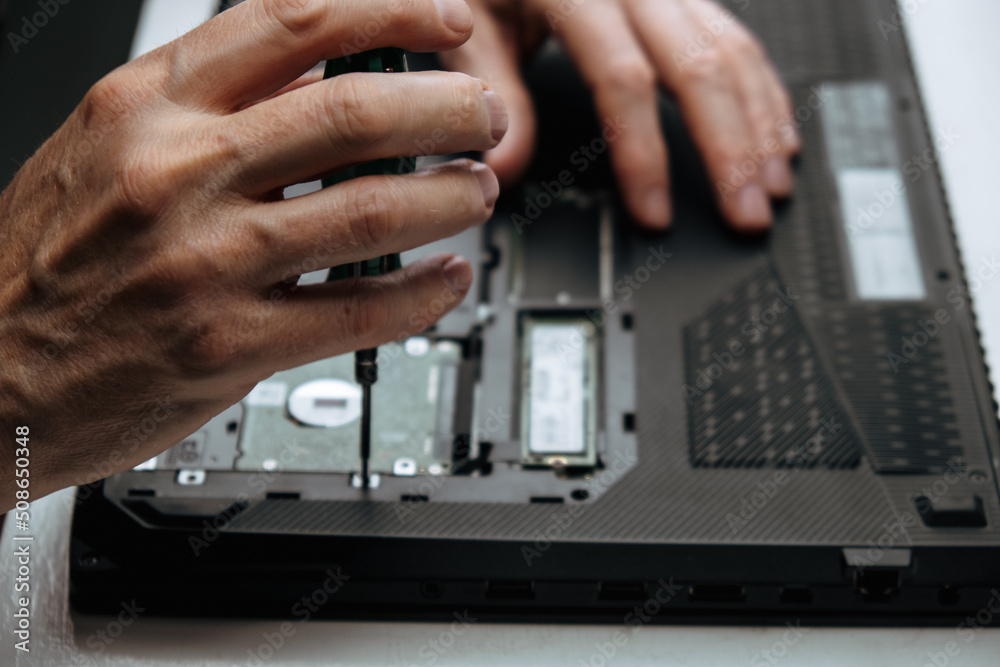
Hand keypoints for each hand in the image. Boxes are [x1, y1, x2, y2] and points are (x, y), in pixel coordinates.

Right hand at [0, 0, 505, 508]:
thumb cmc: (49, 256)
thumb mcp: (106, 141)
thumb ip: (208, 101)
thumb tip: (321, 72)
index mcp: (144, 106)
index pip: (292, 22)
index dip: (391, 10)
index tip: (447, 19)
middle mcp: (176, 174)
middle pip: (351, 114)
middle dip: (446, 108)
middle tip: (483, 114)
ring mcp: (203, 265)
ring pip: (368, 212)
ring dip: (448, 198)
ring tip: (477, 191)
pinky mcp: (228, 347)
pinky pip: (355, 312)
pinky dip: (420, 294)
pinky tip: (447, 280)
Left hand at [439, 0, 798, 230]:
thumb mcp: (475, 27)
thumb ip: (491, 90)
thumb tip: (502, 166)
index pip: (624, 79)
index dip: (644, 152)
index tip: (656, 211)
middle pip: (698, 70)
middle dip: (728, 152)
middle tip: (744, 215)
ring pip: (733, 54)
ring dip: (759, 127)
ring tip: (771, 187)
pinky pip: (739, 42)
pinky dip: (764, 93)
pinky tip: (777, 136)